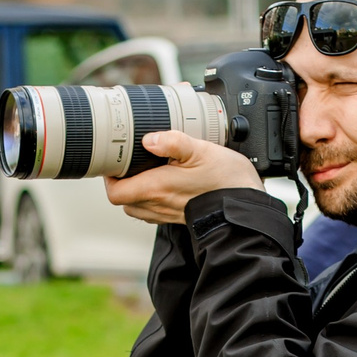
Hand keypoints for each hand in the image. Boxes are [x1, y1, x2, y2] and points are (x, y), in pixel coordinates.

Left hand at [103, 129, 260, 224]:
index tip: (115, 162)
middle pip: (123, 200)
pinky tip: (165, 183)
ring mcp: (167, 214)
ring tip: (145, 172)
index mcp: (157, 187)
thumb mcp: (201, 150)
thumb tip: (149, 138)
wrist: (247, 206)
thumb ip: (173, 141)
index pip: (115, 192)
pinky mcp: (178, 218)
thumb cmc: (226, 180)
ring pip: (137, 207)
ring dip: (135, 191)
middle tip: (129, 163)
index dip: (109, 178)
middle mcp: (158, 205)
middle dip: (121, 182)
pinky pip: (154, 211)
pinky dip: (151, 199)